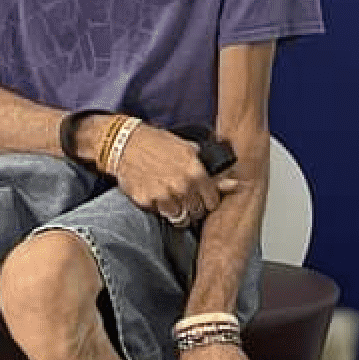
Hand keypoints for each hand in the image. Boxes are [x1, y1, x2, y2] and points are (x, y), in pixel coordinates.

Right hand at [111, 124, 237, 224]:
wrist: (125, 144)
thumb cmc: (157, 143)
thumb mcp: (188, 149)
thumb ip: (209, 169)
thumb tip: (234, 184)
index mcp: (195, 171)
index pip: (212, 201)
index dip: (208, 201)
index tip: (203, 199)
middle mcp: (182, 185)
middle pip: (197, 212)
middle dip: (194, 208)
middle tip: (186, 199)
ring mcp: (164, 195)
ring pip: (179, 217)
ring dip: (178, 211)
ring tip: (171, 199)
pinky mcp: (147, 201)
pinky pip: (159, 213)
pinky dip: (159, 208)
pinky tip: (156, 195)